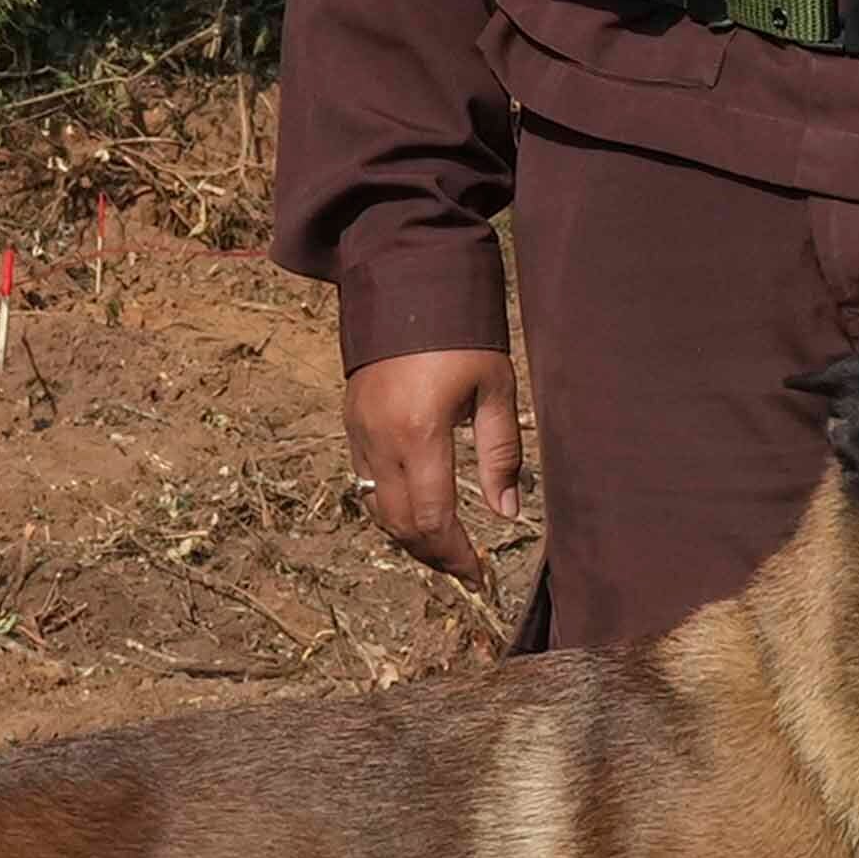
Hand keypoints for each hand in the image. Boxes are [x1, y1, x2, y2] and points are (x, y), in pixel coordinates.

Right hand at [346, 346, 525, 582]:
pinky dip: (389, 508)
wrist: (405, 283)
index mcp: (420, 434)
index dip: (456, 554)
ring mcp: (359, 432)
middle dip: (433, 554)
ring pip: (377, 509)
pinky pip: (365, 482)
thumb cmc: (461, 333)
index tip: (479, 574)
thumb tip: (508, 513)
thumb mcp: (495, 389)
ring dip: (409, 537)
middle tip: (464, 568)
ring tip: (443, 549)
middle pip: (400, 525)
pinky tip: (416, 511)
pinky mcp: (350, 422)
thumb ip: (501, 454)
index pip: (433, 518)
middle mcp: (381, 440)